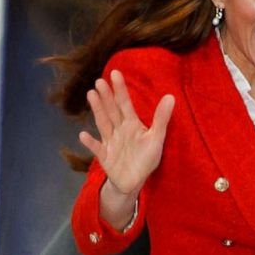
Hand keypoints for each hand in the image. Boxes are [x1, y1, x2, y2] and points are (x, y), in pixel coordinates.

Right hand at [77, 69, 174, 196]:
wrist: (134, 181)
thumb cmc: (145, 158)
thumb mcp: (156, 138)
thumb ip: (161, 119)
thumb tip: (171, 96)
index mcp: (131, 124)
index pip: (125, 104)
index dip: (120, 89)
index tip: (115, 73)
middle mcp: (119, 130)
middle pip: (112, 110)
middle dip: (106, 96)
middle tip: (99, 81)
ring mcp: (110, 142)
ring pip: (103, 124)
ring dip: (97, 110)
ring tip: (91, 94)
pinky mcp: (104, 157)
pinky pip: (97, 149)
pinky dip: (90, 143)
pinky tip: (83, 135)